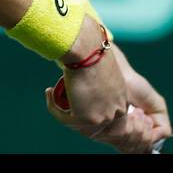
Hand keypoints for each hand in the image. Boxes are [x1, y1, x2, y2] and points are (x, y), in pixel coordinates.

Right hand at [43, 26, 160, 152]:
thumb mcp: (101, 65)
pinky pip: (64, 118)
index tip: (73, 96)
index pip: (105, 112)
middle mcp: (116, 112)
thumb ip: (98, 76)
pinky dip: (53, 107)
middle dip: (73, 112)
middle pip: (92, 121)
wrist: (88, 50)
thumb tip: (87, 75)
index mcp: (123, 99)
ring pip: (77, 122)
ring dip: (61, 110)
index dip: (86, 107)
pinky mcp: (86, 118)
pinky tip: (49, 93)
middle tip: (59, 99)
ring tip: (52, 93)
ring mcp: (102, 117)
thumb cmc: (93, 51)